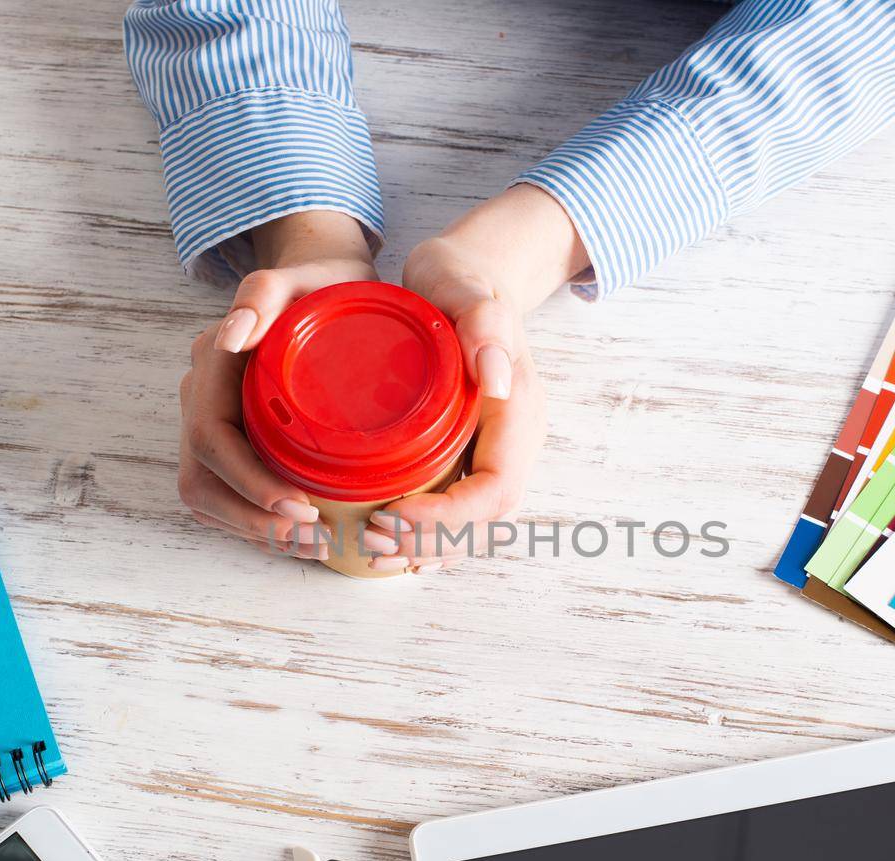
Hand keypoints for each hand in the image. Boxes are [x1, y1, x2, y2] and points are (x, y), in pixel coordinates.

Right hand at [177, 211, 378, 559]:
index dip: (248, 481)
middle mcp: (201, 394)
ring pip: (208, 495)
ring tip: (314, 543)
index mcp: (212, 362)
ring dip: (254, 530)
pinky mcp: (231, 441)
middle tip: (315, 536)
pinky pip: (226, 495)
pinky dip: (257, 521)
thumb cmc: (322, 283)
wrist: (326, 285)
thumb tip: (232, 335)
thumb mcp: (304, 276)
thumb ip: (264, 294)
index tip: (300, 505)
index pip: (209, 437)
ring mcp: (211, 420)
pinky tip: (300, 533)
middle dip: (253, 518)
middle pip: (201, 478)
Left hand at [369, 186, 587, 572]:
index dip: (449, 516)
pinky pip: (458, 507)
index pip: (495, 489)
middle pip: (485, 518)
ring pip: (473, 523)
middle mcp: (515, 440)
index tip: (395, 514)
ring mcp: (496, 449)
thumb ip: (484, 324)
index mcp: (520, 412)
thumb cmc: (460, 280)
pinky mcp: (472, 453)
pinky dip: (427, 534)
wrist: (465, 275)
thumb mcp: (465, 288)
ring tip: (374, 550)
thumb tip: (498, 378)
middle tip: (374, 540)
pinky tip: (389, 542)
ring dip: (428, 547)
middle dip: (432, 540)